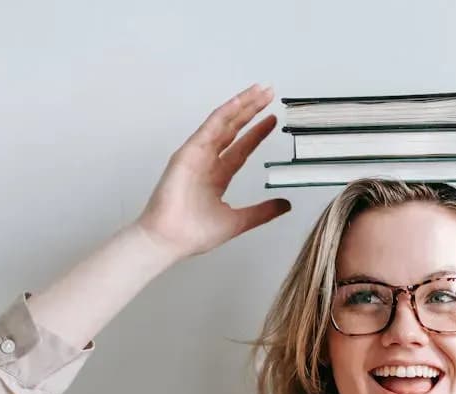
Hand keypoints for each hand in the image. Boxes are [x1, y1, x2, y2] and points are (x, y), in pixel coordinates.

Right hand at [135, 83, 290, 260]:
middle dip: (251, 111)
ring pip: (223, 123)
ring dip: (241, 106)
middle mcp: (207, 162)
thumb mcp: (239, 221)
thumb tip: (285, 205)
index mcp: (217, 177)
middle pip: (233, 130)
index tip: (272, 121)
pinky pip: (209, 127)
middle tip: (268, 95)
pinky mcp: (188, 153)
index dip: (257, 133)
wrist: (170, 240)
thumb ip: (263, 212)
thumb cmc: (193, 234)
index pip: (241, 149)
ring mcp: (196, 155)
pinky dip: (224, 113)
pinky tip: (239, 103)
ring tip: (259, 91)